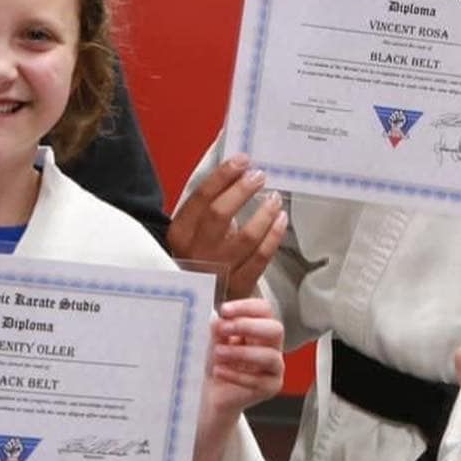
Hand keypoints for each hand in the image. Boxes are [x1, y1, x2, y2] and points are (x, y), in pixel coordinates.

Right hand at [168, 155, 286, 300]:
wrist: (200, 300)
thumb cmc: (200, 256)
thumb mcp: (194, 230)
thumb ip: (208, 205)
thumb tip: (237, 170)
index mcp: (180, 234)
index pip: (200, 198)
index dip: (222, 176)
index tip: (241, 161)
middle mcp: (195, 252)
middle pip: (220, 214)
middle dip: (243, 190)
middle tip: (259, 176)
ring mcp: (217, 271)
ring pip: (246, 236)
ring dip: (264, 213)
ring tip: (274, 199)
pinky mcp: (238, 285)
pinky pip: (260, 258)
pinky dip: (273, 236)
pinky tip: (280, 221)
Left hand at [204, 297, 284, 417]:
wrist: (212, 393)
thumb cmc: (217, 362)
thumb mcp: (215, 341)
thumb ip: (219, 330)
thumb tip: (219, 320)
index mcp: (261, 329)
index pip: (264, 310)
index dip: (246, 307)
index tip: (224, 310)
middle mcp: (273, 346)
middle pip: (275, 329)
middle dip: (248, 326)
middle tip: (223, 329)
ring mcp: (275, 368)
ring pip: (269, 356)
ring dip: (241, 353)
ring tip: (218, 353)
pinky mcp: (270, 387)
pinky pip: (258, 380)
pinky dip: (235, 374)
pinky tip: (218, 371)